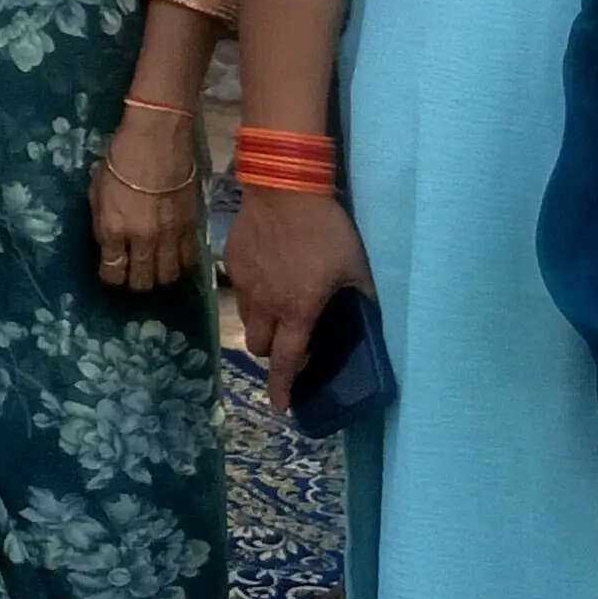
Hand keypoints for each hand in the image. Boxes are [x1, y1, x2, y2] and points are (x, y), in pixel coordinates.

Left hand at [90, 107, 205, 292]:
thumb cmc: (120, 157)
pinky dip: (181, 264)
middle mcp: (141, 238)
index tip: (111, 271)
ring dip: (159, 276)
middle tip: (133, 273)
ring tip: (154, 268)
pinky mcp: (191, 226)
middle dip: (134, 282)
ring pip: (167, 276)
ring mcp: (169, 235)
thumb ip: (101, 221)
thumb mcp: (96, 189)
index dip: (110, 277)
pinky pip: (189, 260)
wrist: (158, 137)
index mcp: (112, 228)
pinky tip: (175, 258)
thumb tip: (109, 242)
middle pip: (141, 281)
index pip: (112, 272)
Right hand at [223, 185, 372, 414]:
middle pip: (259, 348)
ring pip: (247, 322)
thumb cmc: (325, 230)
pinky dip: (254, 294)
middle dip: (274, 353)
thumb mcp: (355, 266)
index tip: (279, 409)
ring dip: (262, 326)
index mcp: (297, 312)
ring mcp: (245, 285)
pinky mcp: (232, 264)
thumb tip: (366, 313)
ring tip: (279, 308)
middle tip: (291, 341)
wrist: (283, 189)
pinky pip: (240, 291)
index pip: (287, 362)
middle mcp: (266, 306)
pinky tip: (269, 274)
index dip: (283, 389)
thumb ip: (359, 296)